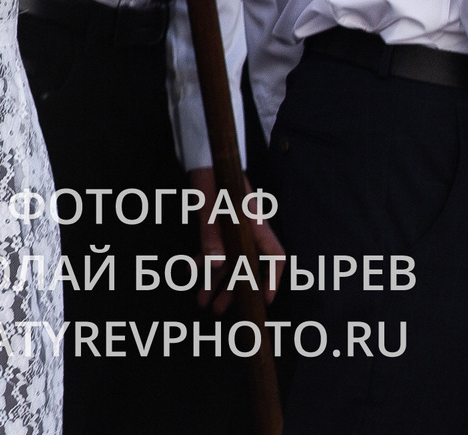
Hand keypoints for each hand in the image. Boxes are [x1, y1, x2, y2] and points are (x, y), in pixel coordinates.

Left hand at [189, 166, 284, 312]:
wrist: (205, 157)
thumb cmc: (214, 177)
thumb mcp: (209, 205)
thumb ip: (210, 234)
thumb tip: (213, 265)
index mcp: (256, 225)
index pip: (276, 258)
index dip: (274, 281)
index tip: (266, 302)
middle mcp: (249, 231)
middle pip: (248, 268)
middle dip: (235, 291)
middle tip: (220, 311)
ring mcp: (234, 230)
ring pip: (229, 262)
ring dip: (217, 283)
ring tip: (204, 303)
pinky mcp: (220, 226)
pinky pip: (214, 250)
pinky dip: (204, 263)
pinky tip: (192, 273)